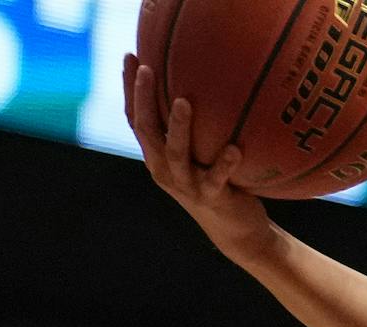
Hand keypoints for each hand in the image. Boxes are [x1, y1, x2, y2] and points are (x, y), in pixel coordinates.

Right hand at [124, 56, 273, 259]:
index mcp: (158, 156)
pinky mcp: (211, 198)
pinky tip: (235, 148)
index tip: (131, 55)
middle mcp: (164, 169)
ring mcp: (186, 185)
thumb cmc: (222, 183)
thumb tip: (213, 83)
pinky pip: (216, 179)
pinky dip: (224, 163)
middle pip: (146, 130)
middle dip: (142, 98)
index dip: (130, 88)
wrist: (236, 231)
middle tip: (146, 68)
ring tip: (183, 101)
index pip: (137, 117)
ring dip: (178, 127)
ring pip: (176, 154)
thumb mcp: (204, 154)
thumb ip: (202, 126)